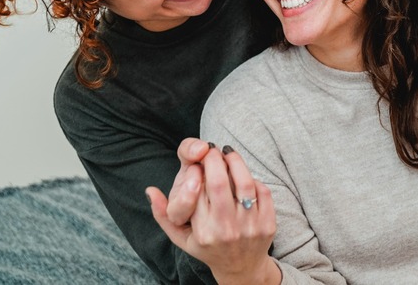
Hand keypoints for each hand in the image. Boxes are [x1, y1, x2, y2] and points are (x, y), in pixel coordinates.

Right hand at [147, 145, 279, 284]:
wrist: (241, 268)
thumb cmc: (208, 247)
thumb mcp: (182, 237)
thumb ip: (162, 214)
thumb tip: (150, 190)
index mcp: (203, 231)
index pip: (196, 190)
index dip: (197, 168)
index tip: (197, 159)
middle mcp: (225, 229)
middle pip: (218, 181)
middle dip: (214, 158)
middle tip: (212, 150)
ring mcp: (249, 227)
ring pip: (244, 182)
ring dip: (235, 161)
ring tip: (228, 153)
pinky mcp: (268, 225)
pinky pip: (262, 191)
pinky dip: (253, 178)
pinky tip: (244, 175)